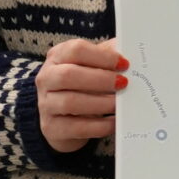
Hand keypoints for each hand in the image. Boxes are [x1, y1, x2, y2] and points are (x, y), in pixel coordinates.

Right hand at [37, 38, 127, 153]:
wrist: (64, 115)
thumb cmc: (84, 83)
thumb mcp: (94, 64)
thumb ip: (110, 56)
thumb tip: (132, 54)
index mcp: (58, 57)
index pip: (76, 50)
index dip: (102, 57)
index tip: (124, 64)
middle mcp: (46, 79)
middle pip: (68, 75)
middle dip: (100, 80)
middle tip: (123, 83)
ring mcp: (46, 104)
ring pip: (70, 102)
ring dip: (101, 103)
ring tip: (119, 104)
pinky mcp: (52, 128)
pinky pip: (77, 127)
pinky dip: (100, 126)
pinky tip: (115, 122)